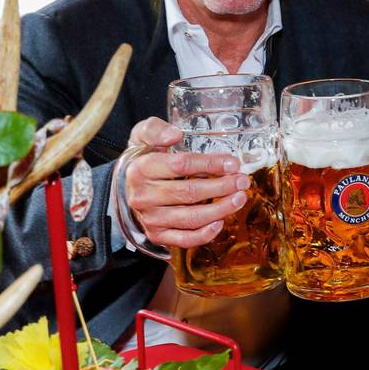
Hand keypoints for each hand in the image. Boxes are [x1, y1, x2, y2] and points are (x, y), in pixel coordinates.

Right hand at [123, 117, 250, 248]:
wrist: (125, 188)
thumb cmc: (144, 159)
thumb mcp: (142, 137)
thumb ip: (155, 130)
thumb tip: (174, 134)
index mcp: (142, 169)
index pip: (181, 166)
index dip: (211, 164)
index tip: (233, 164)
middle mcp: (144, 196)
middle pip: (189, 192)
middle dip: (222, 187)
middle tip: (243, 181)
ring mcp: (150, 218)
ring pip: (190, 218)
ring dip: (220, 209)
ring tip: (240, 198)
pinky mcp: (157, 235)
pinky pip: (184, 239)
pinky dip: (205, 234)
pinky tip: (221, 222)